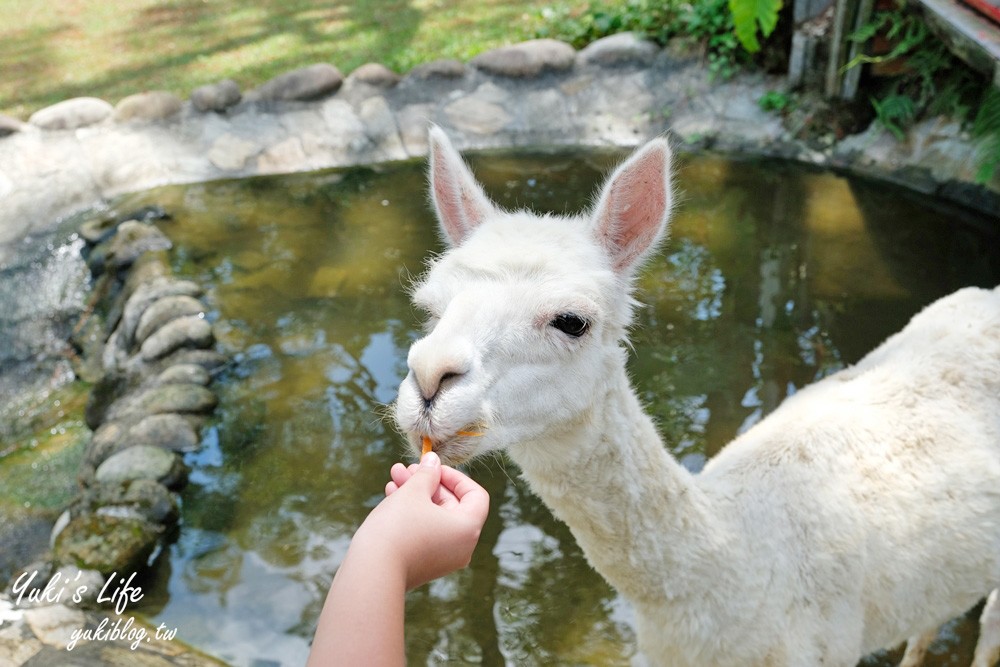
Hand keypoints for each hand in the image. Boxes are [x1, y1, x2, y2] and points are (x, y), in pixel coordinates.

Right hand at [351, 451, 489, 589]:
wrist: (372, 572)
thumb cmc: (397, 528)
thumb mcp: (414, 492)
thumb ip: (427, 474)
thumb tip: (433, 461)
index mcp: (468, 529)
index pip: (475, 495)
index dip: (454, 476)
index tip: (432, 467)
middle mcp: (462, 547)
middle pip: (451, 505)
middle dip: (427, 483)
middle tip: (406, 469)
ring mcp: (443, 559)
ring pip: (434, 517)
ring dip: (416, 494)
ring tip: (394, 476)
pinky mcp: (425, 564)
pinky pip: (425, 532)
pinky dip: (412, 514)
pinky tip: (391, 495)